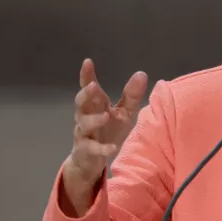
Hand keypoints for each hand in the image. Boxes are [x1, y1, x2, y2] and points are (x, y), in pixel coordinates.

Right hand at [64, 58, 148, 192]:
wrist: (92, 159)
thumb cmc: (108, 131)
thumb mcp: (123, 113)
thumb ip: (131, 95)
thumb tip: (141, 73)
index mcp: (95, 105)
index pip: (89, 87)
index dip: (86, 75)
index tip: (88, 62)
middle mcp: (85, 116)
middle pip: (80, 103)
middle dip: (85, 94)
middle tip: (93, 86)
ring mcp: (84, 133)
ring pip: (84, 124)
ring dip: (94, 120)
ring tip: (105, 116)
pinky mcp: (86, 150)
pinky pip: (92, 148)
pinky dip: (102, 149)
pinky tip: (112, 148)